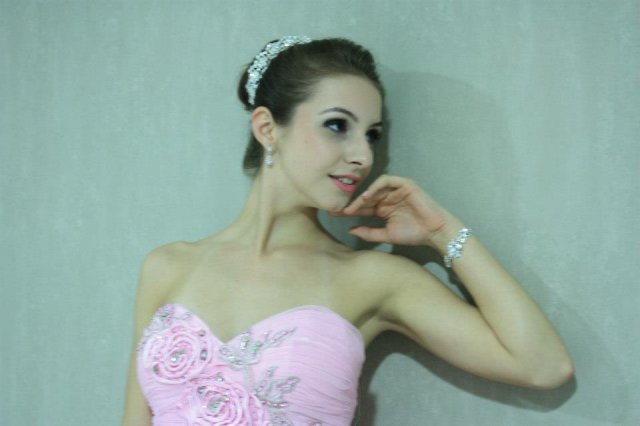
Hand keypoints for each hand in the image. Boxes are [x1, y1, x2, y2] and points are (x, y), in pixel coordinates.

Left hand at [330, 175, 460, 248]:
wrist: (434, 232)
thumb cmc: (414, 234)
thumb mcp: (387, 235)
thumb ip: (369, 233)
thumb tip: (350, 230)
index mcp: (382, 209)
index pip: (362, 208)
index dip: (348, 211)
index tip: (332, 214)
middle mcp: (387, 198)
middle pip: (365, 197)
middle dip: (351, 203)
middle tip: (336, 208)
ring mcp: (395, 190)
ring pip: (373, 189)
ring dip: (362, 197)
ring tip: (352, 207)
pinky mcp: (404, 184)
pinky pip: (386, 181)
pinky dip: (375, 187)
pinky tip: (367, 197)